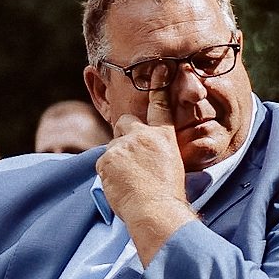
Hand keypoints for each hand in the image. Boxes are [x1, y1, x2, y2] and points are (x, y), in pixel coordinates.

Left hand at [97, 88, 196, 261]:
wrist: (155, 210)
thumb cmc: (169, 195)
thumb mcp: (174, 166)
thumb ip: (159, 153)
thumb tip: (149, 156)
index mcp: (163, 136)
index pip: (160, 106)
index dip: (159, 86)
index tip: (159, 68)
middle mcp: (141, 136)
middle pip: (125, 121)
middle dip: (125, 132)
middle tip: (131, 155)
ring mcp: (122, 147)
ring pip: (113, 147)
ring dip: (118, 160)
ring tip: (131, 180)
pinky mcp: (106, 159)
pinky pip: (104, 164)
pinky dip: (109, 173)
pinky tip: (121, 186)